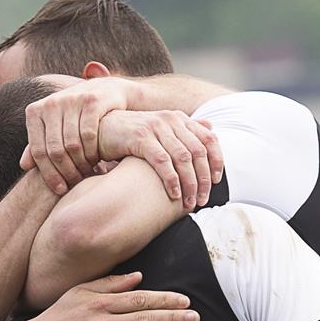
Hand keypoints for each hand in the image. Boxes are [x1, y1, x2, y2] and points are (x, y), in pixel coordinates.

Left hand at [22, 77, 134, 193]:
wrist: (106, 92)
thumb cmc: (76, 115)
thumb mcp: (54, 127)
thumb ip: (39, 143)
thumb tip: (24, 165)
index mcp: (35, 111)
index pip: (38, 150)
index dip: (49, 174)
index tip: (60, 189)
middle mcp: (50, 103)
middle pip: (55, 149)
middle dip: (66, 172)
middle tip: (76, 183)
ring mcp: (71, 100)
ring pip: (72, 144)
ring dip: (81, 164)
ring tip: (87, 174)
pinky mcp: (92, 100)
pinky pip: (89, 134)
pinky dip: (93, 151)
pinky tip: (98, 160)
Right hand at [95, 110, 222, 210]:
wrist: (102, 128)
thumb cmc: (133, 135)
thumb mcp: (161, 130)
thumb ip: (185, 131)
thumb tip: (211, 127)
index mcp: (179, 119)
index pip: (209, 138)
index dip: (216, 160)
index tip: (217, 182)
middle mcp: (171, 120)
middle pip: (198, 152)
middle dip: (204, 179)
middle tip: (203, 199)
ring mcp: (156, 127)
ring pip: (183, 158)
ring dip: (189, 183)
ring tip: (189, 202)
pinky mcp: (141, 137)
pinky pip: (163, 161)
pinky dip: (171, 179)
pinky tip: (174, 194)